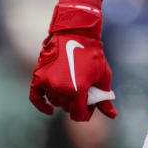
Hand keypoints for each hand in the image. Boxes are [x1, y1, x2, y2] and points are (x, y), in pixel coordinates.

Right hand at [29, 4, 116, 120]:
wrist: (75, 32)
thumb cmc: (92, 53)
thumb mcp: (103, 75)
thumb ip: (105, 97)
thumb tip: (112, 115)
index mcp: (78, 89)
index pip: (78, 115)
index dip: (86, 114)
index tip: (90, 107)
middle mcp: (61, 88)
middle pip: (67, 108)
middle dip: (76, 105)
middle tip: (84, 94)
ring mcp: (48, 83)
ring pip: (55, 102)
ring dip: (64, 100)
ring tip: (73, 89)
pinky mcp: (38, 76)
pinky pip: (36, 98)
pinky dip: (42, 105)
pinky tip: (50, 109)